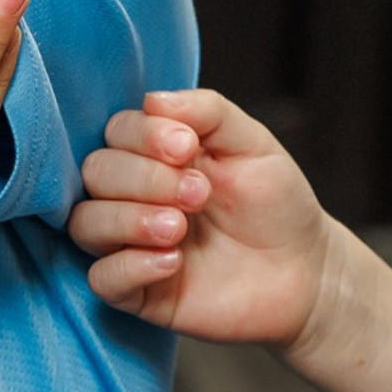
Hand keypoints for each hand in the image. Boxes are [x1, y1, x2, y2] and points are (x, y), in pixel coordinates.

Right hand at [70, 87, 330, 343]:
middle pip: (94, 173)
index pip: (116, 132)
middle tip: (199, 194)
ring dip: (129, 219)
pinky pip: (101, 279)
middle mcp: (133, 196)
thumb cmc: (276, 204)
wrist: (306, 271)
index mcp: (154, 156)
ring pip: (85, 223)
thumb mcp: (252, 145)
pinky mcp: (137, 291)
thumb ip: (207, 112)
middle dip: (144, 178)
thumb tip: (151, 100)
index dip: (143, 135)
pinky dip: (129, 266)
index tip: (188, 147)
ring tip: (179, 228)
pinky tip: (173, 262)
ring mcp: (130, 244)